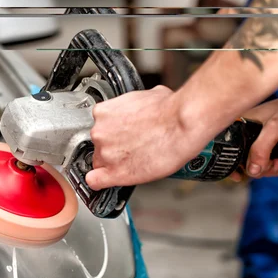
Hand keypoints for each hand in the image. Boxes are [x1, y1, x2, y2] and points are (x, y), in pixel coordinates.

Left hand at [86, 86, 211, 189]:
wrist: (182, 124)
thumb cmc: (169, 109)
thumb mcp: (145, 96)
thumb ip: (132, 107)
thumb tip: (139, 110)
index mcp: (103, 113)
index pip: (99, 128)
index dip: (111, 134)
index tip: (119, 137)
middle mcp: (100, 133)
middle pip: (99, 146)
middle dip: (114, 148)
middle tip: (133, 148)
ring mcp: (105, 153)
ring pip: (101, 163)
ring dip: (114, 162)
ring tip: (136, 159)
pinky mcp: (115, 172)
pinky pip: (95, 181)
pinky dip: (99, 182)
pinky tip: (106, 180)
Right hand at [229, 93, 277, 180]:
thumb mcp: (275, 128)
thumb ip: (261, 148)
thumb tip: (251, 170)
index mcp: (239, 124)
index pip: (228, 149)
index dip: (231, 163)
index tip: (239, 174)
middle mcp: (245, 133)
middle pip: (240, 159)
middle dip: (254, 168)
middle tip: (268, 165)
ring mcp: (256, 140)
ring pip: (252, 164)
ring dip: (266, 169)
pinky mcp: (267, 146)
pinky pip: (263, 162)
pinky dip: (271, 168)